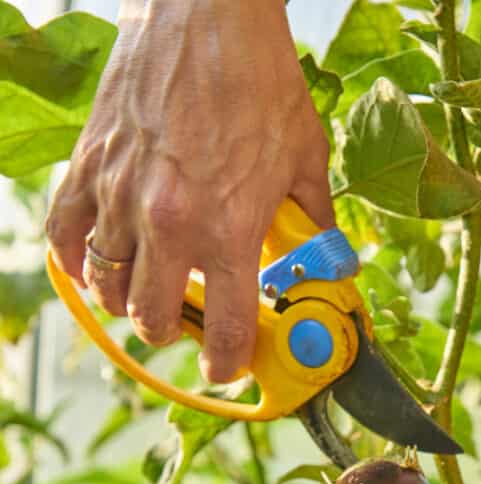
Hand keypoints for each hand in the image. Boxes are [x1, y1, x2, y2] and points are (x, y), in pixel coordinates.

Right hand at [46, 0, 332, 381]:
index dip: (226, 362)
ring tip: (145, 293)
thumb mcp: (305, 157)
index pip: (223, 329)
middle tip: (187, 323)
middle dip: (172, 333)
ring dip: (127, 303)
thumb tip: (328, 263)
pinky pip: (65, 238)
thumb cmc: (260, 80)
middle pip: (152, 320)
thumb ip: (313, 223)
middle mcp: (169, 223)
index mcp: (228, 229)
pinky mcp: (89, 168)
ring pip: (107, 288)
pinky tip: (97, 265)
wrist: (206, 11)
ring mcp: (121, 197)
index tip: (227, 366)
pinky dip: (77, 263)